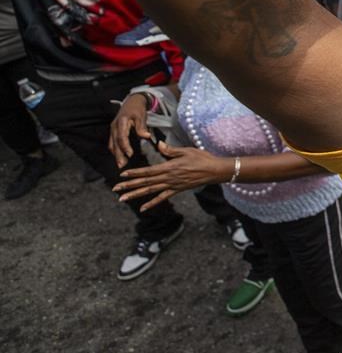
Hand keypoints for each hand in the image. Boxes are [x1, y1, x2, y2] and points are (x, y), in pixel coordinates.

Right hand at [108, 93, 151, 168]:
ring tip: (120, 164)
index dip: (125, 147)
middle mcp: (114, 126)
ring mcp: (113, 129)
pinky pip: (112, 142)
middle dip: (118, 155)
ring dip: (115, 154)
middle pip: (115, 143)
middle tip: (122, 165)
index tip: (130, 155)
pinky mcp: (113, 130)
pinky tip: (118, 156)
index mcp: (121, 122)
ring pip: (112, 143)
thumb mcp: (141, 116)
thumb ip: (142, 127)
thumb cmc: (137, 108)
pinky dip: (115, 150)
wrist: (132, 101)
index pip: (122, 137)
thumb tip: (146, 136)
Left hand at [113, 142, 228, 211]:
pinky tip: (143, 208)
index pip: (148, 171)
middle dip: (129, 185)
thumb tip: (158, 144)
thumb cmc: (202, 158)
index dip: (135, 173)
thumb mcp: (186, 150)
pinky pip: (162, 198)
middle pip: (146, 182)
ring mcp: (172, 185)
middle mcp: (169, 178)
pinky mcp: (177, 190)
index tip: (122, 174)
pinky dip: (152, 203)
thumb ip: (171, 150)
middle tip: (115, 189)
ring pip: (151, 191)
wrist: (214, 171)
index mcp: (169, 167)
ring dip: (136, 195)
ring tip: (123, 199)